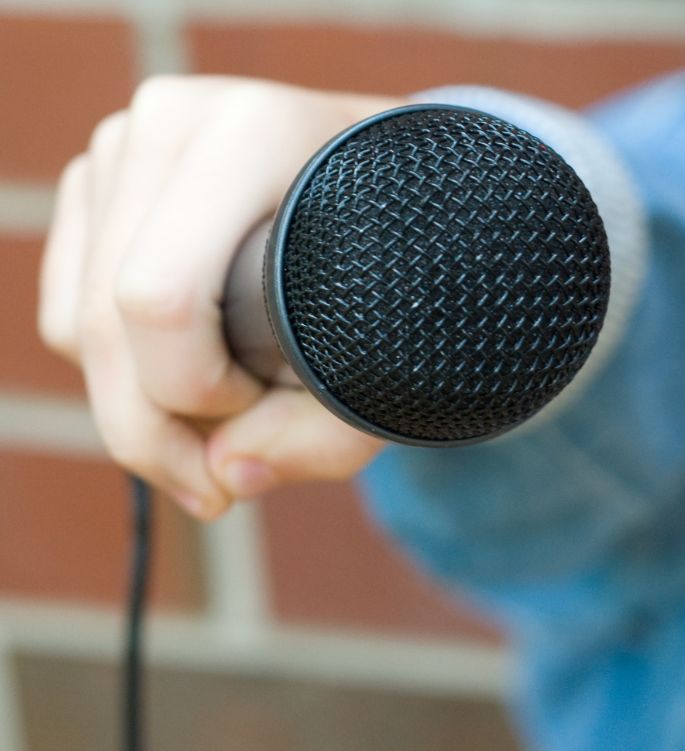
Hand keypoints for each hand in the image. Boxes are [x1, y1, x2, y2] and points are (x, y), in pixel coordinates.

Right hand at [39, 75, 397, 518]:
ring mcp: (126, 145)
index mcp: (252, 136)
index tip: (265, 409)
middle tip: (221, 479)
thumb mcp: (396, 358)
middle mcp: (173, 122)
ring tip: (227, 412)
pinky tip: (192, 376)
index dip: (200, 390)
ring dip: (139, 403)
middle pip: (103, 321)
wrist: (400, 190)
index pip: (160, 297)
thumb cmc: (402, 270)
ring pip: (76, 325)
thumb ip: (323, 437)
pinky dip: (117, 370)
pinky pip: (66, 311)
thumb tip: (226, 474)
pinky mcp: (100, 180)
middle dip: (155, 429)